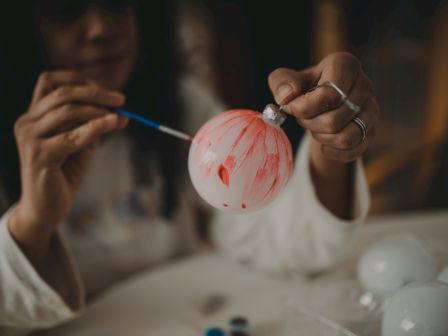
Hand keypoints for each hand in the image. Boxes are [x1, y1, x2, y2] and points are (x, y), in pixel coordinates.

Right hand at [9, 71, 127, 261]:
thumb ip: (94, 126)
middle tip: (121, 100)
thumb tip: (120, 113)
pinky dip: (97, 127)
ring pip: (68, 112)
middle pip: (62, 94)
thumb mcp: (81, 143)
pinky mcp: (40, 155)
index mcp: (33, 116)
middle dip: (96, 93)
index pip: (48, 81)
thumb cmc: (64, 174)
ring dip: (99, 112)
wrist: (47, 208)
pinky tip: (112, 125)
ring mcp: (30, 138)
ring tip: (118, 117)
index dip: (77, 80)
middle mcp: (27, 123)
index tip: (103, 90)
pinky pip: (73, 135)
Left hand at [268, 52, 377, 163]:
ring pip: (346, 137)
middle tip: (302, 118)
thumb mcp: (286, 80)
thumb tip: (286, 96)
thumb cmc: (303, 88)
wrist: (319, 103)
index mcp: (345, 65)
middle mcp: (364, 85)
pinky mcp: (371, 131)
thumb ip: (280, 81)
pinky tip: (323, 142)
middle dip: (310, 124)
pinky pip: (352, 150)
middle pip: (335, 120)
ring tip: (313, 128)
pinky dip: (332, 151)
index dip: (306, 107)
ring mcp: (371, 109)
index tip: (292, 107)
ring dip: (321, 138)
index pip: (331, 94)